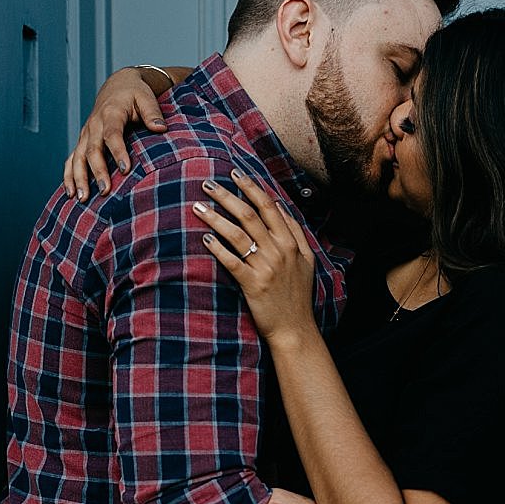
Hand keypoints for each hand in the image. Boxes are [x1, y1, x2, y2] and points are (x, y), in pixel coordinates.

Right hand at [62, 66, 171, 200]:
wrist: (118, 85)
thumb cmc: (135, 94)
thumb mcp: (146, 97)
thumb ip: (152, 113)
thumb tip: (161, 128)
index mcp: (111, 113)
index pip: (112, 134)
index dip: (118, 151)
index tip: (125, 169)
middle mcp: (94, 124)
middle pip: (92, 150)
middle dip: (98, 171)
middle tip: (104, 191)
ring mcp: (86, 134)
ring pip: (78, 157)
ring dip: (79, 178)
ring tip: (82, 199)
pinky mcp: (83, 141)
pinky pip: (72, 160)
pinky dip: (69, 176)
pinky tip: (70, 193)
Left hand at [193, 171, 317, 343]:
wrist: (295, 329)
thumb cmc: (298, 296)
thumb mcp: (307, 261)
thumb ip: (296, 232)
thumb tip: (281, 207)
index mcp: (290, 242)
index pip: (268, 206)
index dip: (251, 187)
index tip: (235, 174)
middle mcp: (278, 251)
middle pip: (249, 215)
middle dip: (226, 196)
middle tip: (207, 184)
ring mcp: (265, 267)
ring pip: (237, 234)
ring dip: (216, 218)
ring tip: (197, 207)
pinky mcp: (252, 285)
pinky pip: (232, 261)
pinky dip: (218, 248)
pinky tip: (204, 239)